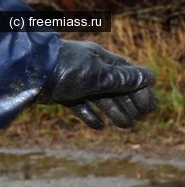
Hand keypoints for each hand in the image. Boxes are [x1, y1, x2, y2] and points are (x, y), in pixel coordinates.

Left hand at [37, 40, 156, 128]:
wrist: (32, 72)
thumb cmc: (68, 69)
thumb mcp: (100, 75)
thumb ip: (123, 79)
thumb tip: (149, 77)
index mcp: (102, 60)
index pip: (127, 74)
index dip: (140, 90)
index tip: (149, 107)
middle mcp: (91, 69)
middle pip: (116, 88)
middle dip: (128, 104)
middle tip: (138, 120)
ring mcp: (77, 81)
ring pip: (101, 98)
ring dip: (114, 112)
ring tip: (124, 126)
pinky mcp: (63, 93)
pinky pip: (80, 105)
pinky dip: (89, 115)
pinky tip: (98, 126)